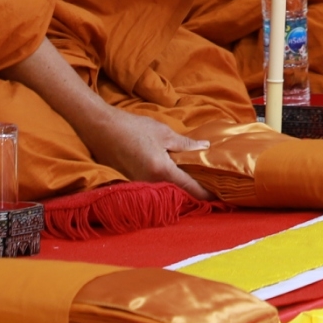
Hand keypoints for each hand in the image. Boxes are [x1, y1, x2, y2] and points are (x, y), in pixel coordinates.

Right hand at [82, 109, 209, 199]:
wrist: (101, 129)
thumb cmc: (133, 128)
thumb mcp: (163, 133)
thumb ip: (185, 144)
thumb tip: (205, 148)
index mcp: (162, 170)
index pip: (190, 189)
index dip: (207, 194)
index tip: (221, 195)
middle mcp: (151, 183)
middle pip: (179, 194)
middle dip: (196, 191)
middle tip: (211, 185)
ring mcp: (140, 186)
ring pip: (167, 192)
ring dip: (181, 188)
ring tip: (196, 180)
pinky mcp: (132, 184)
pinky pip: (155, 188)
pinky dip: (167, 184)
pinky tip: (175, 176)